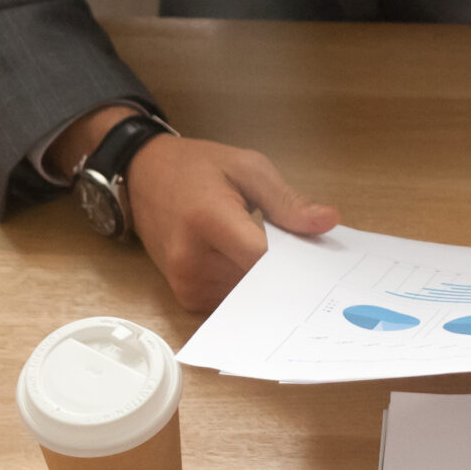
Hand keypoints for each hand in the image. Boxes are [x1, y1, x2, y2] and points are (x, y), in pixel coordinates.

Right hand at [51, 105, 338, 312]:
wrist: (141, 175)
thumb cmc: (196, 168)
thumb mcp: (246, 168)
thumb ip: (287, 201)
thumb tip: (328, 221)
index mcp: (209, 220)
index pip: (264, 259)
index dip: (297, 265)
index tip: (323, 266)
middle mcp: (193, 259)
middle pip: (260, 283)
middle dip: (286, 274)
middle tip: (306, 260)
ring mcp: (187, 282)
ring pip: (250, 296)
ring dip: (266, 283)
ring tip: (270, 255)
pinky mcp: (187, 297)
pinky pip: (233, 301)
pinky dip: (247, 288)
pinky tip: (250, 267)